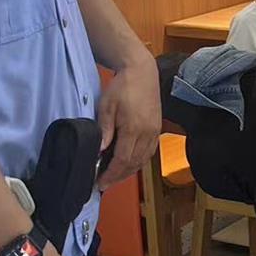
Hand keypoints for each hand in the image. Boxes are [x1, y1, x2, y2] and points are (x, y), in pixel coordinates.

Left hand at [96, 54, 160, 190]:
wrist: (142, 72)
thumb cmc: (122, 86)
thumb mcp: (106, 106)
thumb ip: (104, 129)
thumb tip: (99, 151)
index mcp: (133, 128)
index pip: (122, 159)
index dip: (111, 174)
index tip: (100, 183)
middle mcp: (147, 133)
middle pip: (133, 164)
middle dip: (118, 177)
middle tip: (104, 184)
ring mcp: (154, 132)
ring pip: (142, 161)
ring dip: (128, 172)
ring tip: (114, 177)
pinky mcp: (157, 129)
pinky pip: (149, 153)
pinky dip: (138, 162)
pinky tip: (129, 164)